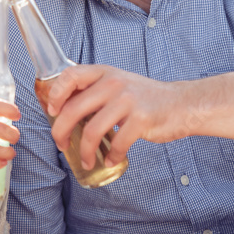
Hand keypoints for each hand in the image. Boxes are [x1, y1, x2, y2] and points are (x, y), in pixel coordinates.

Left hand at [44, 65, 192, 169]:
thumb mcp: (118, 84)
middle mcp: (114, 83)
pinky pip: (117, 144)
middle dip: (61, 132)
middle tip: (61, 145)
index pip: (70, 76)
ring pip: (93, 131)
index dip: (56, 94)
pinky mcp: (141, 120)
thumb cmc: (145, 98)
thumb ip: (95, 92)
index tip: (52, 111)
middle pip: (74, 109)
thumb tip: (64, 111)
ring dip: (85, 151)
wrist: (181, 104)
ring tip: (87, 160)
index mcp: (105, 73)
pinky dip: (111, 156)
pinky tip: (111, 159)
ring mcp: (128, 101)